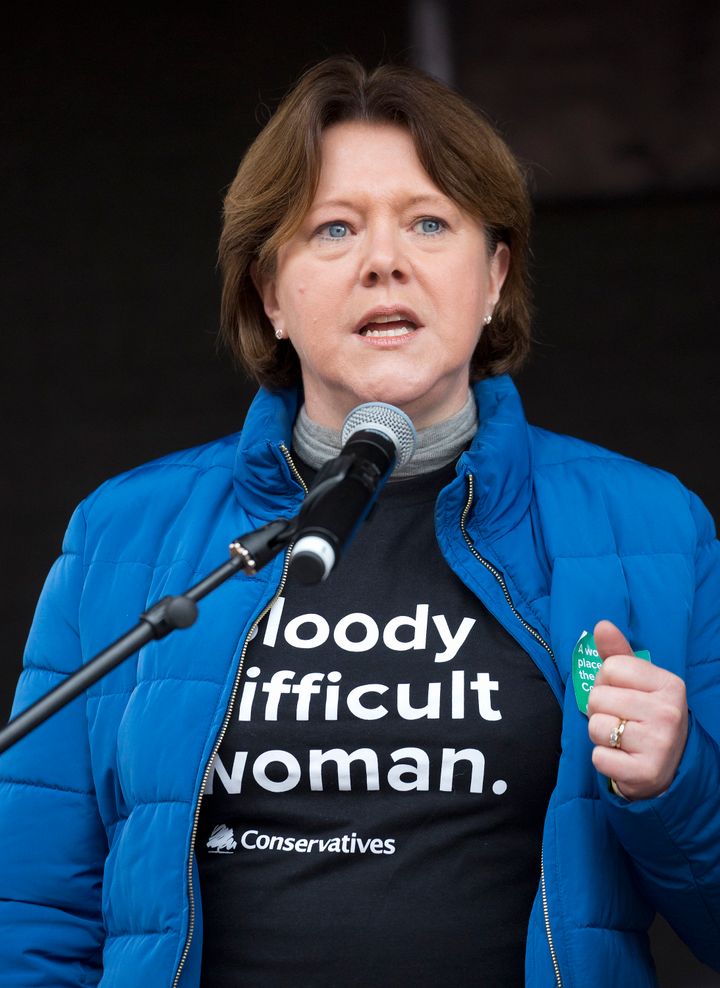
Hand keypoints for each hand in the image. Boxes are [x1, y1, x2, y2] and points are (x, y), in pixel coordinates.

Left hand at [587, 620, 687, 799]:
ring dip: (600, 734)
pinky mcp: (646, 773)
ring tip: (620, 738)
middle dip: (600, 709)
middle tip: (620, 719)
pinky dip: (603, 759)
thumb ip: (618, 652)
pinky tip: (622, 758)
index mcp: (669, 684)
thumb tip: (602, 625)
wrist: (669, 766)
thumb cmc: (646, 715)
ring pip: (596, 726)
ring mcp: (659, 744)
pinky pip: (599, 757)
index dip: (606, 681)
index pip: (610, 667)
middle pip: (598, 697)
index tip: (621, 693)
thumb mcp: (638, 681)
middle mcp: (668, 712)